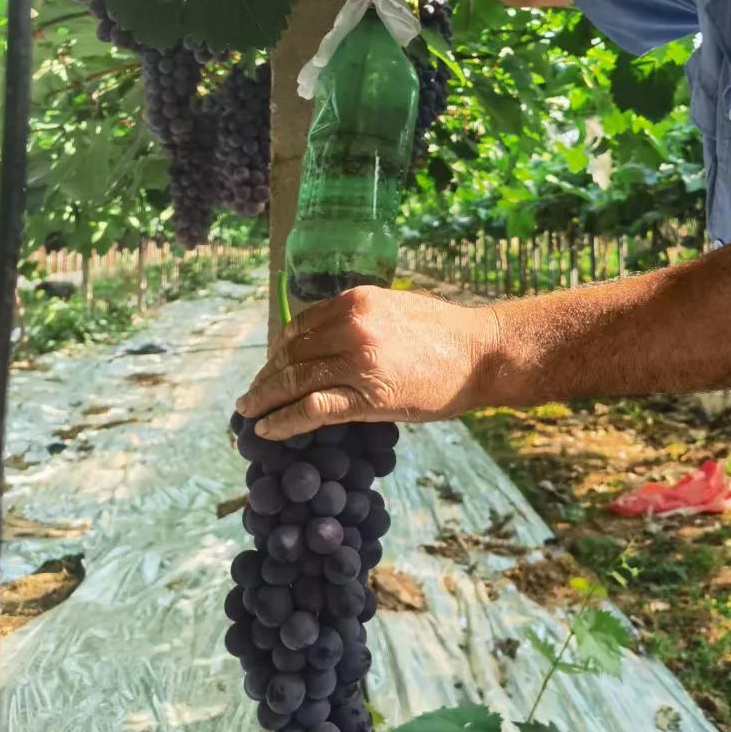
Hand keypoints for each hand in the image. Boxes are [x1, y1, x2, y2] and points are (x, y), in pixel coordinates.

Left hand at [234, 285, 502, 440]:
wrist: (481, 354)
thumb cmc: (445, 333)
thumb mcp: (396, 308)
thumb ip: (359, 318)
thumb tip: (326, 340)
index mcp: (356, 301)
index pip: (300, 326)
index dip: (278, 350)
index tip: (270, 367)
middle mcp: (351, 326)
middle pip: (291, 354)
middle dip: (266, 377)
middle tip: (250, 395)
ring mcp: (357, 362)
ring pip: (294, 381)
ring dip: (264, 399)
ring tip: (248, 413)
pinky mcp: (367, 397)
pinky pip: (311, 409)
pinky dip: (283, 420)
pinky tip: (267, 430)